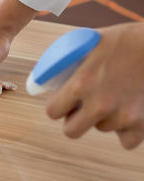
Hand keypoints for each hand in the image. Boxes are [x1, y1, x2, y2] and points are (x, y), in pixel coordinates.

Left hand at [46, 22, 143, 148]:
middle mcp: (99, 104)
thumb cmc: (124, 39)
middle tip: (83, 107)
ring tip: (115, 96)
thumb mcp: (88, 43)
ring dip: (104, 118)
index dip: (57, 106)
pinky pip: (127, 141)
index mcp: (80, 83)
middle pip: (71, 131)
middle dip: (74, 120)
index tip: (62, 102)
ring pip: (102, 129)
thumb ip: (68, 62)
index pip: (52, 111)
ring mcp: (121, 116)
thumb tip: (45, 76)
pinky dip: (128, 131)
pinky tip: (129, 113)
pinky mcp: (141, 124)